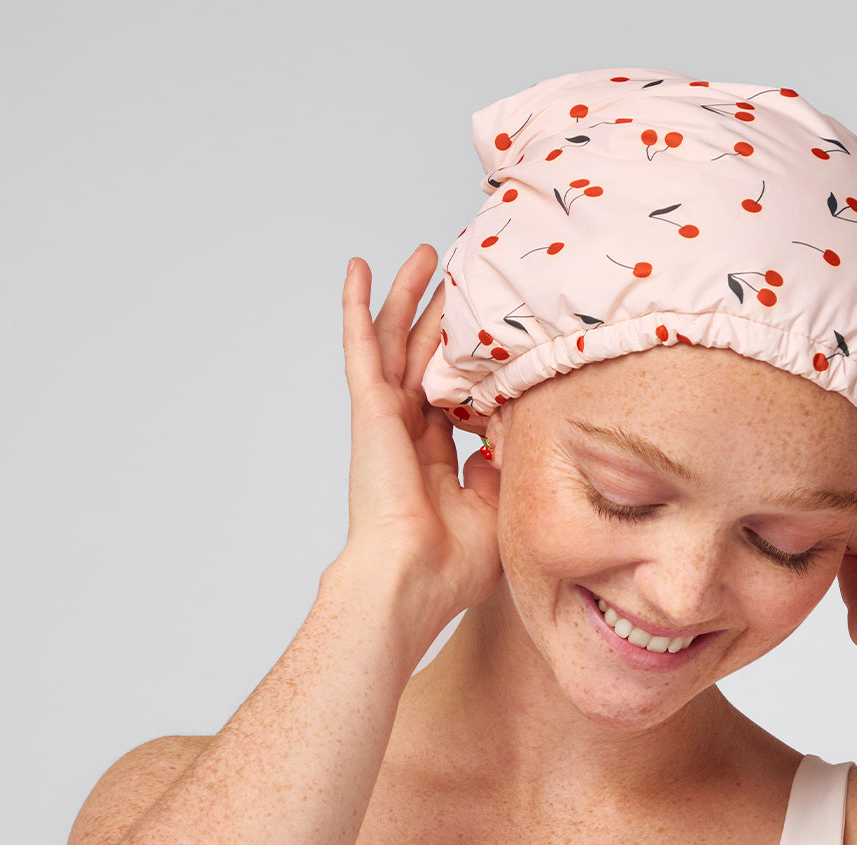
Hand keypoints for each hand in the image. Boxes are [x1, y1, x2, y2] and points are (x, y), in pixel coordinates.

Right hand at [333, 247, 501, 628]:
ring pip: (396, 342)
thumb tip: (497, 444)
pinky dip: (358, 309)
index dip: (466, 362)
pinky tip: (359, 271)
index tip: (486, 333)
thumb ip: (498, 472)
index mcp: (433, 460)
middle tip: (456, 273)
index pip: (452, 396)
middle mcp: (408, 435)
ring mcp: (386, 421)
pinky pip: (363, 349)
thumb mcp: (496, 510)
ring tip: (424, 254)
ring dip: (407, 297)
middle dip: (439, 315)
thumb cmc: (451, 565)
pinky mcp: (371, 412)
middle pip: (424, 359)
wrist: (414, 579)